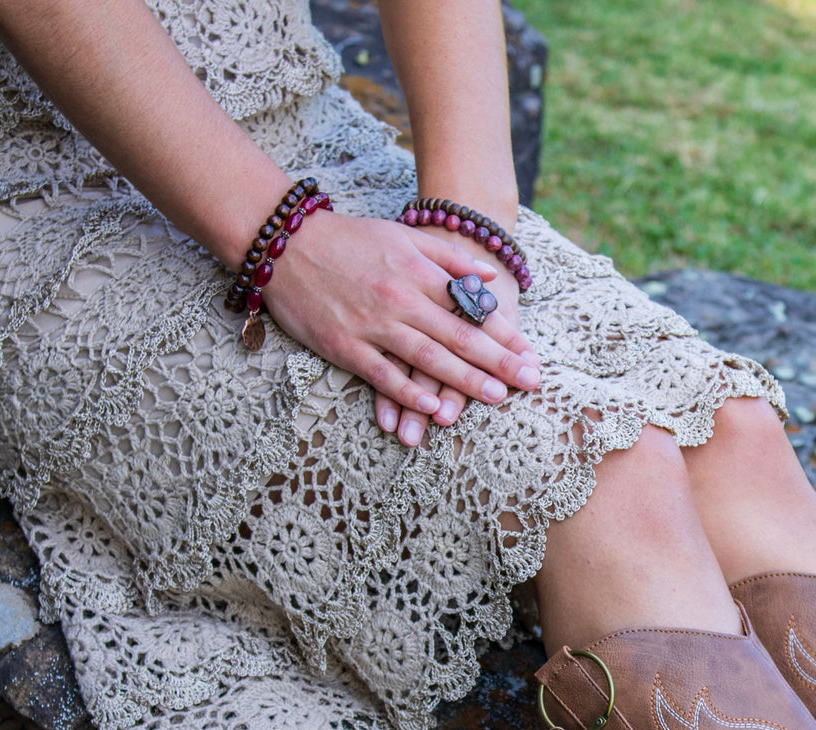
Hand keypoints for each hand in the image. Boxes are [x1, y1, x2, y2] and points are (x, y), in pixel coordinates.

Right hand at [267, 212, 539, 445]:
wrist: (286, 243)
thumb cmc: (347, 239)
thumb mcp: (402, 235)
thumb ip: (448, 255)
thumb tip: (490, 273)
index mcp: (418, 272)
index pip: (471, 307)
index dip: (503, 332)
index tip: (529, 353)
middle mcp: (401, 300)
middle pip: (459, 336)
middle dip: (498, 361)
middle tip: (528, 382)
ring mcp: (373, 325)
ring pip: (427, 358)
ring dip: (463, 380)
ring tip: (494, 397)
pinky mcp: (345, 346)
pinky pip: (383, 375)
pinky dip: (409, 393)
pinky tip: (433, 409)